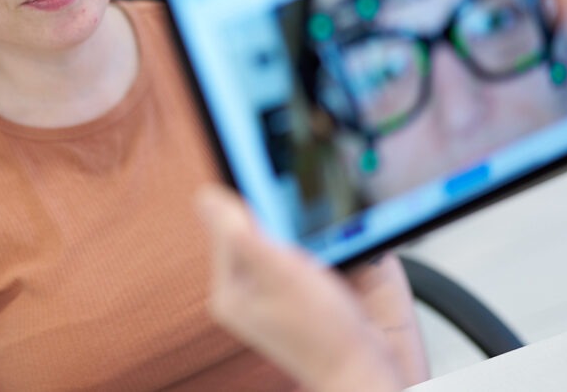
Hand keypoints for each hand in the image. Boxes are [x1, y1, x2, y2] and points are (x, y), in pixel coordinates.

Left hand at [196, 185, 428, 391]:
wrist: (362, 370)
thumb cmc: (326, 331)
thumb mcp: (279, 272)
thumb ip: (240, 233)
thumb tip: (205, 196)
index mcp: (227, 290)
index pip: (225, 226)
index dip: (251, 206)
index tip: (277, 196)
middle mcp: (240, 294)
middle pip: (248, 233)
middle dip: (276, 224)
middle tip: (302, 240)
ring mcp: (264, 297)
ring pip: (272, 243)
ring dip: (293, 237)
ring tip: (315, 258)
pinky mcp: (288, 297)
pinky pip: (289, 258)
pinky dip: (306, 251)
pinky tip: (322, 264)